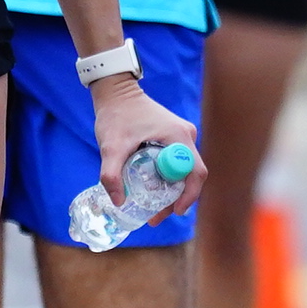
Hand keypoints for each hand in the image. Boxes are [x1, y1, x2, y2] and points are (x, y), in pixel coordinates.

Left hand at [90, 73, 202, 224]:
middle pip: (190, 175)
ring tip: (151, 207)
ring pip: (183, 170)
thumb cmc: (116, 115)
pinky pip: (176, 163)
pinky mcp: (173, 136)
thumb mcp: (111, 146)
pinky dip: (167, 178)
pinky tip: (151, 189)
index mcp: (179, 137)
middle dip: (176, 198)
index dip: (189, 195)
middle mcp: (186, 136)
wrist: (115, 92)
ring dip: (171, 190)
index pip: (195, 172)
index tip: (175, 212)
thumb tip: (118, 201)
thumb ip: (111, 174)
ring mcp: (181, 136)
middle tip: (155, 216)